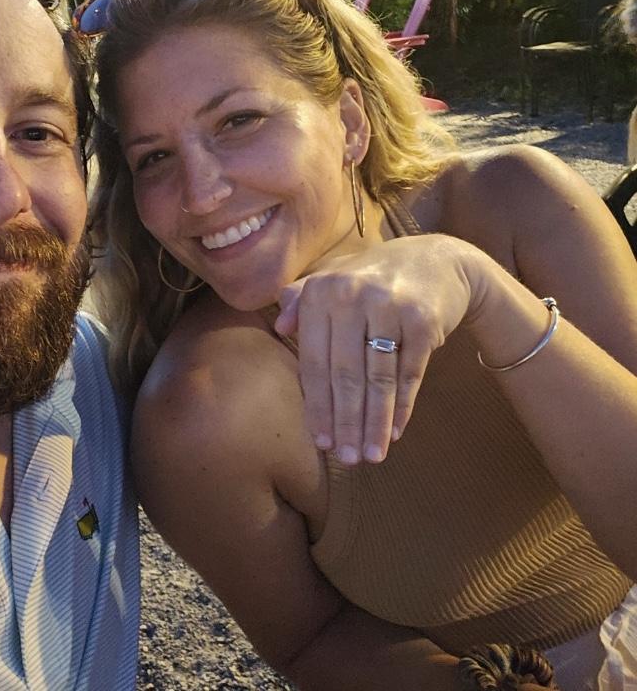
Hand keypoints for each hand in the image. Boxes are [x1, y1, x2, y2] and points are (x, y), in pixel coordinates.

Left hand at [275, 234, 479, 464]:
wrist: (437, 258)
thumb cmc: (373, 278)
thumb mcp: (334, 280)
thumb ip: (302, 300)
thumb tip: (280, 327)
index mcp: (322, 291)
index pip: (315, 360)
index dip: (317, 405)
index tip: (319, 440)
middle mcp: (352, 296)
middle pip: (345, 374)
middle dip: (345, 422)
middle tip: (346, 458)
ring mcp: (390, 307)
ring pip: (378, 379)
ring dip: (375, 423)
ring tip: (371, 455)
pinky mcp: (423, 320)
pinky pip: (409, 373)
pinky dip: (403, 406)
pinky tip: (396, 431)